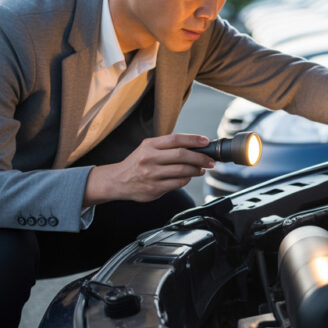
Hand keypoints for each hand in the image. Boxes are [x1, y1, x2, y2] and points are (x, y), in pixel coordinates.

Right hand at [84, 133, 215, 204]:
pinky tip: (189, 177)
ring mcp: (152, 174)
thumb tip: (193, 147)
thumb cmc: (136, 163)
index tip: (205, 142)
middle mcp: (150, 158)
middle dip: (200, 157)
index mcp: (150, 145)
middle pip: (182, 155)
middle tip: (210, 160)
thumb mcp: (147, 149)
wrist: (117, 181)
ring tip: (202, 169)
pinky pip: (177, 183)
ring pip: (182, 170)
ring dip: (196, 170)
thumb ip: (166, 147)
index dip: (193, 139)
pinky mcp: (154, 188)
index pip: (176, 139)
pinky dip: (187, 179)